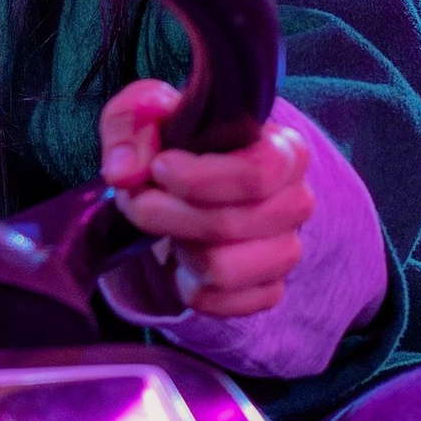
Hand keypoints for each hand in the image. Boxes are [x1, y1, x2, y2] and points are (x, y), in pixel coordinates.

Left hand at [100, 80, 312, 320]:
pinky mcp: (267, 290)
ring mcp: (285, 251)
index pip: (258, 173)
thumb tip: (125, 173)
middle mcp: (295, 203)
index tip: (159, 168)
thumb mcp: (143, 116)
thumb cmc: (174, 145)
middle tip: (140, 200)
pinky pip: (221, 303)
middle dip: (167, 214)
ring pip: (223, 269)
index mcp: (283, 152)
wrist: (181, 191)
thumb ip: (128, 128)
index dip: (200, 178)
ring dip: (179, 249)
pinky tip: (182, 260)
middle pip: (231, 223)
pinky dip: (187, 285)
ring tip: (169, 229)